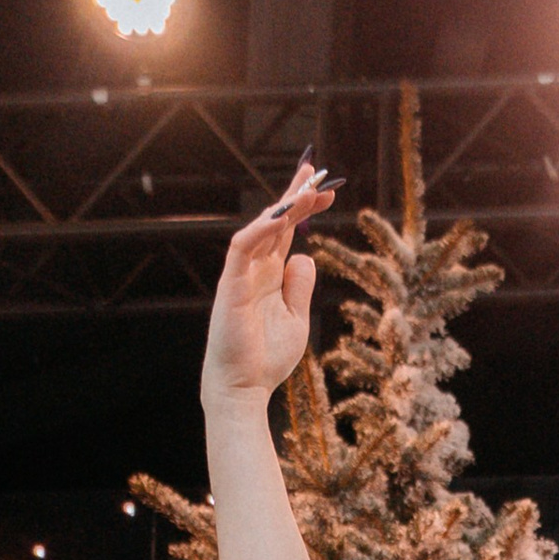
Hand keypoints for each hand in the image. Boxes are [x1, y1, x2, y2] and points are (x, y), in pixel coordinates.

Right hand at [201, 161, 328, 408]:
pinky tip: (278, 218)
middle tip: (314, 171)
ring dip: (281, 206)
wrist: (244, 388)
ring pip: (260, 229)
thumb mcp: (296, 318)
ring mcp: (241, 275)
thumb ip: (300, 287)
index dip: (303, 209)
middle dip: (294, 196)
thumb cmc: (266, 358)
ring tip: (305, 188)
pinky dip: (259, 231)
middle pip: (274, 222)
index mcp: (270, 276)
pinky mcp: (231, 286)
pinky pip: (241, 249)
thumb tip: (305, 257)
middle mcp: (255, 269)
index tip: (327, 192)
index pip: (286, 233)